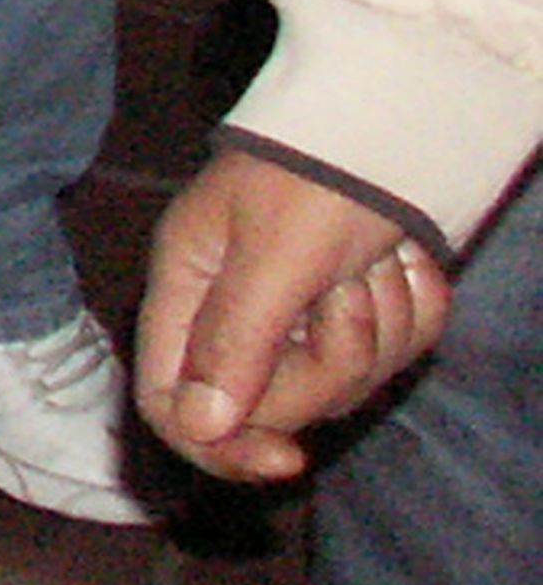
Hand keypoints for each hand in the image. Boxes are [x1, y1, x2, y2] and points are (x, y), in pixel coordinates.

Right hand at [139, 145, 460, 481]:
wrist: (396, 124)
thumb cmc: (317, 177)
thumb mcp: (273, 255)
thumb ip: (232, 339)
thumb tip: (198, 426)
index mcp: (188, 290)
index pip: (172, 402)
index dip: (221, 447)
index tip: (286, 459)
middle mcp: (237, 312)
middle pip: (274, 404)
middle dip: (331, 361)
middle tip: (347, 294)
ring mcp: (302, 316)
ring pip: (346, 384)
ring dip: (381, 329)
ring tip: (377, 263)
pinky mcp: (359, 312)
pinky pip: (394, 359)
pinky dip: (412, 315)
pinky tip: (404, 264)